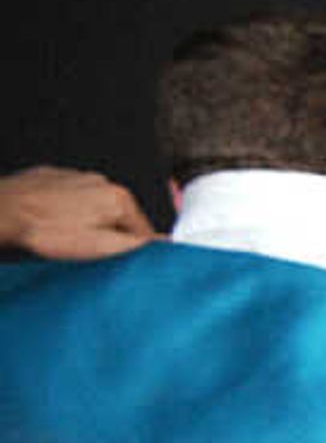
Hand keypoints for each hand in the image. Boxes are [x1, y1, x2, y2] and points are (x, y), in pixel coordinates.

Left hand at [0, 166, 154, 258]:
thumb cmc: (41, 231)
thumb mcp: (100, 248)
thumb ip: (138, 246)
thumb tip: (166, 245)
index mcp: (118, 198)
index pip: (145, 232)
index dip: (136, 254)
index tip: (122, 265)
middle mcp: (99, 182)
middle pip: (119, 219)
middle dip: (110, 238)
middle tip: (89, 256)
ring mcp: (73, 177)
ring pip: (93, 209)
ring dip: (86, 226)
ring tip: (66, 241)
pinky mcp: (49, 179)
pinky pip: (68, 201)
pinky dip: (65, 215)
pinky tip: (52, 228)